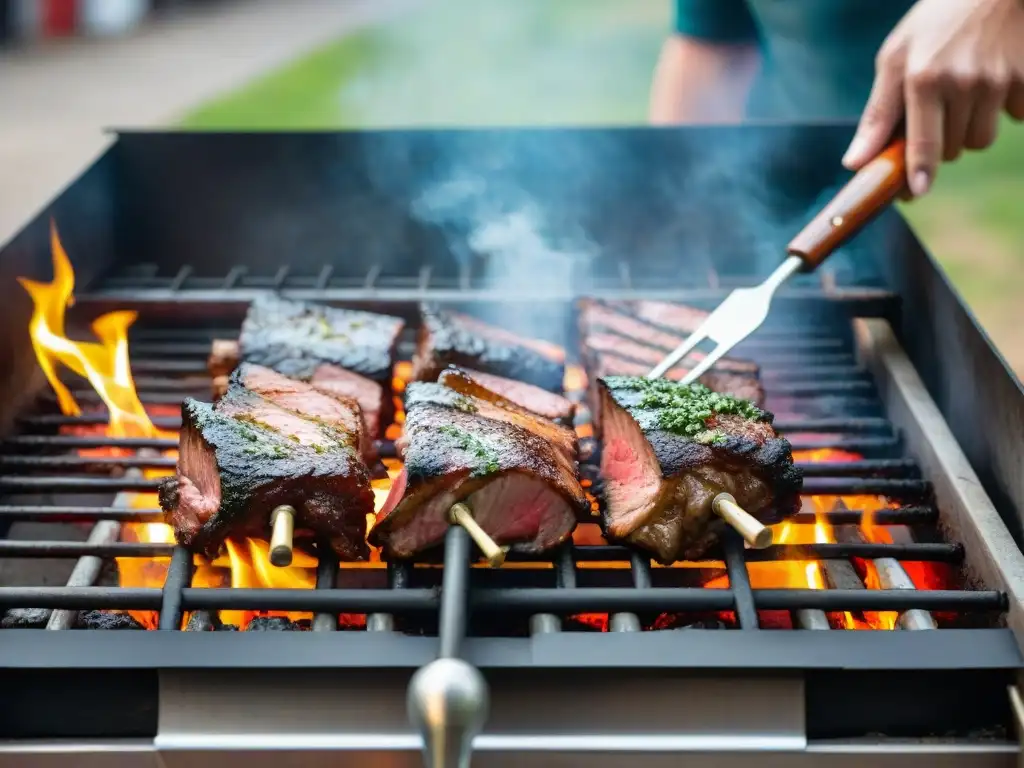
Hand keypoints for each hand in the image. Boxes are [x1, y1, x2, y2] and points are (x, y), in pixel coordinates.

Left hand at [842, 0, 1023, 196]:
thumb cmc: (935, 23)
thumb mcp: (896, 58)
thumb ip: (877, 115)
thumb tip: (855, 163)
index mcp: (924, 78)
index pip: (923, 142)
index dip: (920, 171)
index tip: (918, 191)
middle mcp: (963, 82)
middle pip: (950, 149)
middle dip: (938, 143)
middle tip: (934, 114)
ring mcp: (999, 80)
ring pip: (979, 140)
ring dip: (967, 130)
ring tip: (962, 94)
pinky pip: (1013, 119)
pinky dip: (1002, 110)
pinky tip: (992, 80)